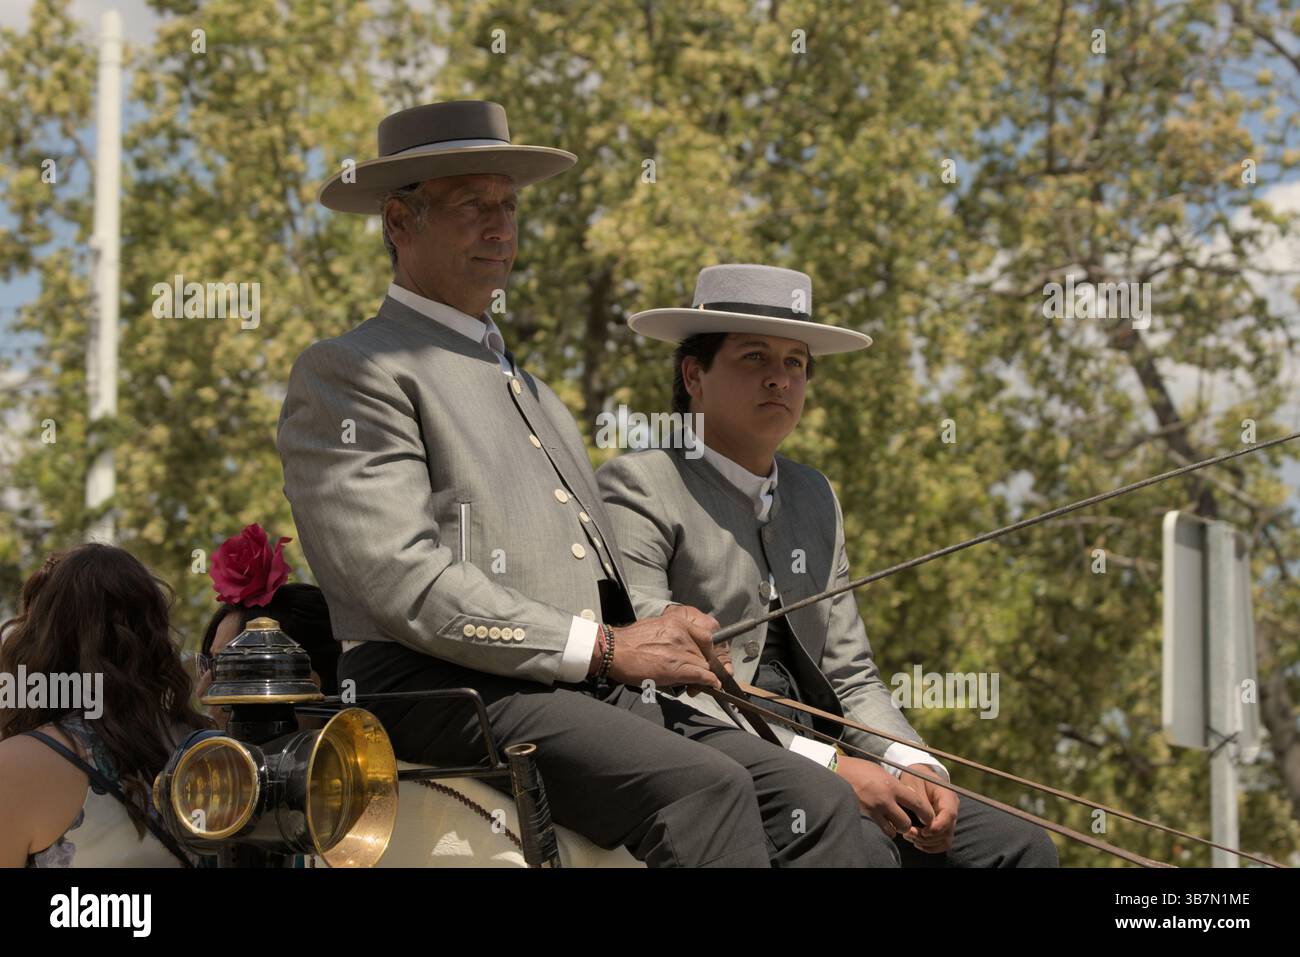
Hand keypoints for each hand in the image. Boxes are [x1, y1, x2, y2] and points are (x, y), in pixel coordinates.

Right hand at [596, 605, 722, 690]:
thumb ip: (674, 632)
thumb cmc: (630, 641)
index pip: (707, 634)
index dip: (709, 649)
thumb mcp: (656, 626)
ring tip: (695, 683)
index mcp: (677, 622)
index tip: (706, 656)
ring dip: (702, 675)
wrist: (613, 651)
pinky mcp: (677, 668)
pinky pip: (702, 675)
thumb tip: (685, 645)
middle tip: (697, 673)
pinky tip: (712, 685)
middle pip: (706, 653)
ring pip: (704, 665)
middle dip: (704, 664)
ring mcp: (681, 651)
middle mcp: (682, 634)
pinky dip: (709, 682)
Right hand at [835, 755, 933, 838]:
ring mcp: (872, 810)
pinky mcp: (862, 817)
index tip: (928, 817)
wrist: (834, 771)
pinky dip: (882, 829)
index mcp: (891, 785)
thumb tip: (910, 795)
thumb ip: (895, 785)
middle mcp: (884, 800)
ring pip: (892, 831)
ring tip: (890, 822)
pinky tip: (879, 823)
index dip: (926, 813)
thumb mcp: (880, 772)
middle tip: (905, 821)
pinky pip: (879, 831)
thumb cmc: (858, 770)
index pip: (917, 803)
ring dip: (894, 828)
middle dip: (907, 825)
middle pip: (906, 823)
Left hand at [898, 763, 957, 852]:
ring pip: (944, 840)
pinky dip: (929, 847)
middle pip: (947, 831)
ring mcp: (947, 820)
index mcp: (947, 795)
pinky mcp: (942, 827)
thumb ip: (919, 800)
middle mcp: (951, 809)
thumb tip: (924, 820)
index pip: (950, 815)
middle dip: (927, 837)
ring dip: (926, 842)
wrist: (916, 776)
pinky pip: (941, 844)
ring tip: (908, 836)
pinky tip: (915, 842)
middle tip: (907, 833)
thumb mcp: (913, 782)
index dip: (938, 827)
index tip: (923, 831)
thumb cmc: (914, 777)